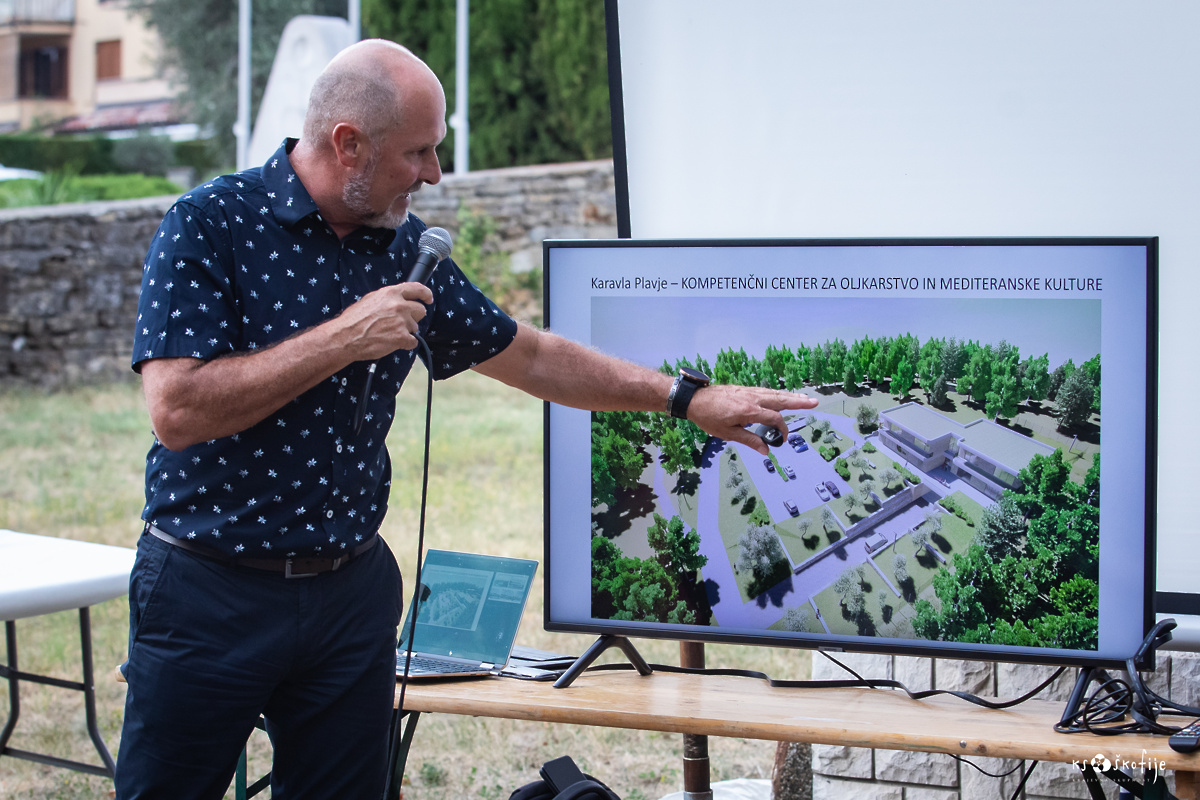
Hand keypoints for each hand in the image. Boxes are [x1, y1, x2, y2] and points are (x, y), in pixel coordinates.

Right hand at [334, 282, 433, 359]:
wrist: (345, 337)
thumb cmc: (354, 320)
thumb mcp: (371, 299)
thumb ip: (388, 298)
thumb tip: (398, 299)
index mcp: (391, 293)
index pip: (417, 289)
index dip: (425, 294)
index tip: (428, 298)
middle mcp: (399, 305)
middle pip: (420, 310)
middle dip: (413, 317)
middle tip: (400, 322)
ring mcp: (402, 321)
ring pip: (415, 327)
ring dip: (406, 331)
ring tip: (389, 333)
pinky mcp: (402, 337)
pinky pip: (413, 341)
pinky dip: (405, 344)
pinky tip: (392, 342)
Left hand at [686, 385, 818, 454]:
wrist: (694, 399)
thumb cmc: (708, 417)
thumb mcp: (728, 433)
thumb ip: (749, 440)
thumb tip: (766, 450)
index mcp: (749, 410)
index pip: (774, 418)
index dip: (781, 429)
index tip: (782, 439)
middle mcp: (752, 398)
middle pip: (780, 399)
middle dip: (798, 401)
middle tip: (814, 402)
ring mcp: (749, 392)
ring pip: (774, 393)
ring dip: (791, 396)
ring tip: (804, 397)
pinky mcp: (744, 390)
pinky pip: (766, 391)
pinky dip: (777, 393)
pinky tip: (782, 395)